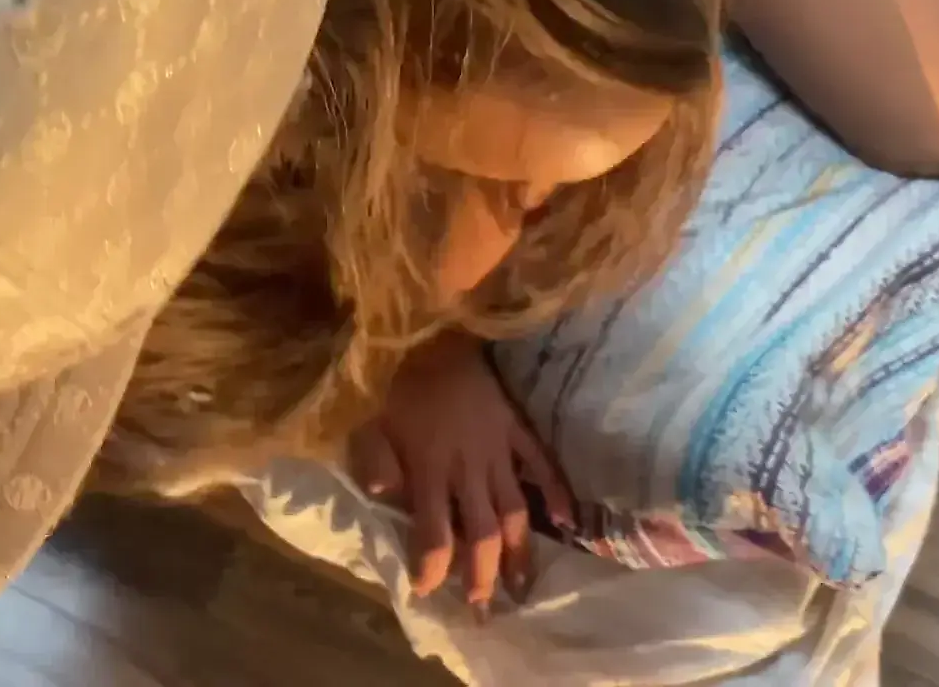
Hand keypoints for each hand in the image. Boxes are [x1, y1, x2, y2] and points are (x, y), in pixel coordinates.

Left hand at [347, 331, 572, 611]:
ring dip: (518, 552)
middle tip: (484, 608)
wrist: (434, 331)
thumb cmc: (397, 382)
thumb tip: (386, 495)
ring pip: (514, 511)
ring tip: (522, 587)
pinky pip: (542, 464)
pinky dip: (557, 493)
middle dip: (482, 575)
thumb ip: (376, 459)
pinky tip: (566, 522)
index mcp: (428, 468)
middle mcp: (466, 467)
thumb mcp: (372, 422)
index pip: (433, 531)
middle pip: (481, 532)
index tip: (428, 592)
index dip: (432, 567)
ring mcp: (497, 449)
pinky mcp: (517, 429)